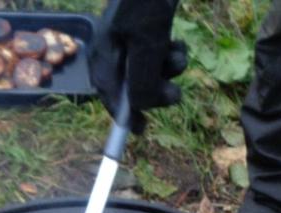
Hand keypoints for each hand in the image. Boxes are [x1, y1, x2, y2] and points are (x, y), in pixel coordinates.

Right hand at [89, 0, 186, 132]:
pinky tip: (177, 41)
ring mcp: (132, 40)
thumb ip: (143, 83)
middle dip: (156, 89)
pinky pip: (161, 55)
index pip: (110, 96)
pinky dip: (172, 53)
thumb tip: (142, 109)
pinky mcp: (149, 30)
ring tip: (176, 52)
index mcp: (103, 55)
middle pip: (134, 87)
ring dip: (169, 69)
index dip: (125, 116)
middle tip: (173, 92)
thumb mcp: (147, 47)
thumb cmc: (147, 2)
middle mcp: (114, 50)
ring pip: (152, 71)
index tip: (142, 131)